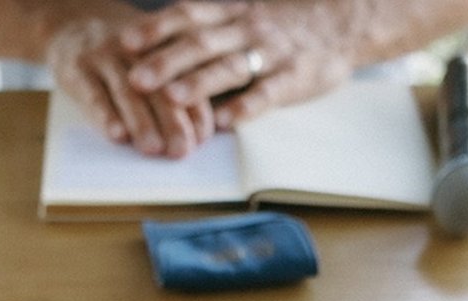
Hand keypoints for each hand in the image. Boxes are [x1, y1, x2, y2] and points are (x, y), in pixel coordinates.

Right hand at [47, 15, 214, 156]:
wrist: (73, 26)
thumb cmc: (121, 60)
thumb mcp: (148, 64)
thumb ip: (169, 94)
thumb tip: (190, 137)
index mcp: (163, 49)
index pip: (185, 82)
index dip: (195, 111)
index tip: (201, 139)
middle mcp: (137, 50)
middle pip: (158, 87)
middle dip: (172, 121)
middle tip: (180, 150)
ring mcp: (106, 56)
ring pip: (127, 91)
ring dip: (142, 122)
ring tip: (152, 148)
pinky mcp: (78, 67)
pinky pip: (94, 94)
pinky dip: (106, 115)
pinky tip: (117, 134)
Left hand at [119, 0, 355, 130]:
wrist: (343, 21)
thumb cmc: (282, 22)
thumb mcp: (243, 13)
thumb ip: (207, 27)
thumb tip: (156, 46)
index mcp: (232, 12)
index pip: (188, 15)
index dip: (156, 28)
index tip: (125, 42)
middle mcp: (248, 28)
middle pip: (202, 42)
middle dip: (167, 60)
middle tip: (135, 79)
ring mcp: (272, 52)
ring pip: (231, 66)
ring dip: (201, 83)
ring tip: (173, 99)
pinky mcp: (295, 77)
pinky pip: (268, 92)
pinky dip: (245, 106)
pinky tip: (223, 121)